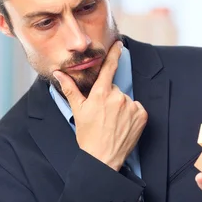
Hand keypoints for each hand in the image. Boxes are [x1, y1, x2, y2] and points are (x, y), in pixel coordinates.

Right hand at [53, 41, 147, 170]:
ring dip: (121, 107)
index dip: (114, 54)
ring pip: (126, 99)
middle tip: (103, 115)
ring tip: (113, 122)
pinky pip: (137, 108)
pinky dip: (132, 114)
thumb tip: (59, 74)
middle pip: (115, 89)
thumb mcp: (77, 110)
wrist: (103, 158)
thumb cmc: (88, 136)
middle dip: (110, 97)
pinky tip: (123, 125)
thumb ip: (70, 89)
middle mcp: (118, 97)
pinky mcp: (142, 115)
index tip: (119, 43)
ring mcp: (131, 106)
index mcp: (101, 93)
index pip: (109, 68)